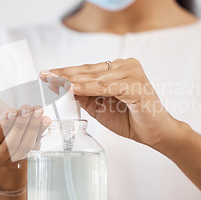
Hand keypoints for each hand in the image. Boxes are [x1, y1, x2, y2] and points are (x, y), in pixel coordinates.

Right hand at [0, 97, 51, 170]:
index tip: (12, 112)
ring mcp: (7, 162)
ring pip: (24, 147)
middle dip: (20, 124)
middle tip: (27, 109)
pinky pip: (33, 146)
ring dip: (33, 127)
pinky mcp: (20, 160)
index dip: (3, 125)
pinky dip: (40, 132)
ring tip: (38, 112)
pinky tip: (45, 120)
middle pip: (10, 144)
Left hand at [40, 58, 183, 149]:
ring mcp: (133, 74)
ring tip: (53, 82)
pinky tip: (73, 88)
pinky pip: (106, 87)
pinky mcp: (136, 86)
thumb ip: (86, 96)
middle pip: (89, 70)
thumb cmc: (130, 119)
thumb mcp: (101, 107)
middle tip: (44, 75)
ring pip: (95, 77)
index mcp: (120, 68)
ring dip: (73, 80)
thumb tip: (62, 89)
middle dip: (64, 74)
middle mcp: (127, 65)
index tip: (46, 73)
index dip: (66, 71)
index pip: (87, 68)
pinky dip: (89, 88)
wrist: (156, 134)